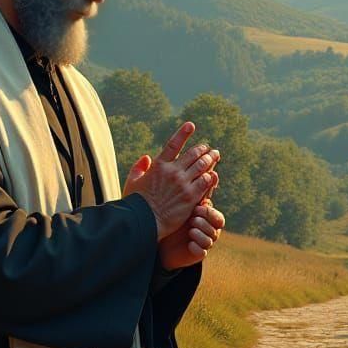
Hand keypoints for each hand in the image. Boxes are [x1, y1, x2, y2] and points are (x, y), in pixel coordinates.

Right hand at [123, 122, 220, 238]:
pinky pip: (205, 182)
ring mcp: (183, 183)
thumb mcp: (132, 182)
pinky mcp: (191, 196)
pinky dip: (210, 177)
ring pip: (202, 166)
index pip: (173, 144)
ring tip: (215, 156)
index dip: (183, 133)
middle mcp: (172, 171)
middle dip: (203, 149)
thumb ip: (138, 167)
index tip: (191, 125)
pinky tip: (213, 175)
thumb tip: (146, 157)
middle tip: (209, 148)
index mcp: (158, 165)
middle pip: (193, 154)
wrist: (144, 222)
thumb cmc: (136, 203)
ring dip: (210, 159)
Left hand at [158, 196, 224, 268]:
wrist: (163, 237)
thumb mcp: (185, 207)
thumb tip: (211, 179)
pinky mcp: (198, 255)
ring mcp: (205, 244)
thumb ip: (197, 197)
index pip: (219, 218)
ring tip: (189, 231)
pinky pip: (202, 252)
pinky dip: (195, 247)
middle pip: (216, 229)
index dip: (208, 214)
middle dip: (203, 223)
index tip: (195, 209)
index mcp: (210, 220)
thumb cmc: (175, 218)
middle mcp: (210, 232)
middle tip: (191, 220)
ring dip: (198, 234)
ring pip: (209, 240)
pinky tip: (189, 243)